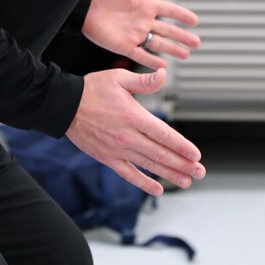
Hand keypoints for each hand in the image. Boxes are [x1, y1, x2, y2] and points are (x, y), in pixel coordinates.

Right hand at [66, 68, 204, 195]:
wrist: (65, 106)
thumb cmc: (93, 89)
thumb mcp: (119, 78)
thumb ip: (144, 81)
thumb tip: (163, 75)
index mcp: (134, 117)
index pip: (164, 135)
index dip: (182, 146)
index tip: (196, 155)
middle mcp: (128, 136)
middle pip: (160, 154)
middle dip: (183, 164)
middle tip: (199, 171)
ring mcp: (117, 150)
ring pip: (148, 165)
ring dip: (169, 174)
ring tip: (187, 181)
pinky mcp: (107, 158)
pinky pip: (128, 173)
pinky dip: (143, 183)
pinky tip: (157, 189)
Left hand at [82, 0, 200, 68]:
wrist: (83, 3)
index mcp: (144, 4)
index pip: (168, 11)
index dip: (181, 15)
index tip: (195, 21)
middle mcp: (141, 20)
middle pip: (167, 31)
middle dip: (182, 37)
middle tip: (197, 43)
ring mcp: (133, 34)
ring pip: (157, 44)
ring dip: (172, 49)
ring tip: (186, 55)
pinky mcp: (122, 45)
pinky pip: (140, 55)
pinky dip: (152, 61)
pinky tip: (163, 66)